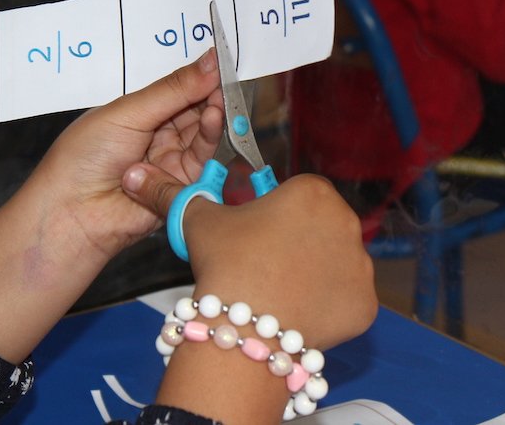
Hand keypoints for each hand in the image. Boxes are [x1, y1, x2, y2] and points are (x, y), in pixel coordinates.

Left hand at [0, 51, 222, 363]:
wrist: (71, 214)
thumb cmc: (84, 158)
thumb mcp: (128, 111)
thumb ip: (174, 89)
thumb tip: (211, 60)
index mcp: (138, 114)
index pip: (176, 90)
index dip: (198, 75)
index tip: (221, 58)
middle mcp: (157, 137)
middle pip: (194, 110)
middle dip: (211, 93)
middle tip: (228, 76)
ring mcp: (171, 161)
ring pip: (203, 133)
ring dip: (213, 114)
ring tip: (220, 99)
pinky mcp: (183, 185)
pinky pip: (203, 159)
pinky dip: (210, 136)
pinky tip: (212, 117)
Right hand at [123, 171, 376, 423]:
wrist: (245, 329)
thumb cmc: (227, 264)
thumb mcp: (200, 221)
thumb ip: (180, 194)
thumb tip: (139, 176)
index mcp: (312, 192)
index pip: (298, 196)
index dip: (276, 216)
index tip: (257, 237)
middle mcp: (347, 222)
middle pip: (322, 228)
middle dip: (299, 244)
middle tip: (266, 268)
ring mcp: (361, 266)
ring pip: (337, 264)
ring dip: (315, 275)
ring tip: (280, 294)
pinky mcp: (366, 305)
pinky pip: (347, 301)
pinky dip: (328, 308)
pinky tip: (298, 315)